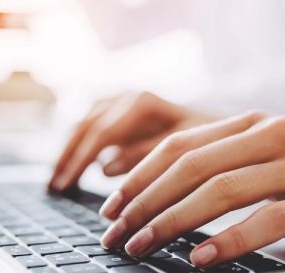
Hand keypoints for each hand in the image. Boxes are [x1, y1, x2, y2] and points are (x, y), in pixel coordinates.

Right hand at [49, 92, 215, 190]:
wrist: (230, 124)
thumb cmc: (214, 137)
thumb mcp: (188, 147)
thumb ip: (146, 155)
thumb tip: (105, 166)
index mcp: (142, 103)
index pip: (99, 133)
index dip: (79, 162)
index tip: (64, 187)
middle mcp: (129, 97)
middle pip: (85, 126)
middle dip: (68, 158)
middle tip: (54, 188)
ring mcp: (124, 101)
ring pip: (85, 123)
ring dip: (69, 151)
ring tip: (57, 180)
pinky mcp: (123, 112)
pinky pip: (93, 125)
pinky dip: (80, 145)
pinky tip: (73, 166)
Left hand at [97, 112, 284, 267]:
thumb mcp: (282, 147)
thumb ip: (234, 157)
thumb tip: (175, 184)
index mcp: (255, 122)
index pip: (181, 145)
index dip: (140, 174)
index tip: (113, 203)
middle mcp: (272, 135)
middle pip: (190, 166)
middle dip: (145, 201)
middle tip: (115, 231)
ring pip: (220, 191)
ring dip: (173, 220)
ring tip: (142, 245)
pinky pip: (266, 220)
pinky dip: (229, 240)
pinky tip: (202, 258)